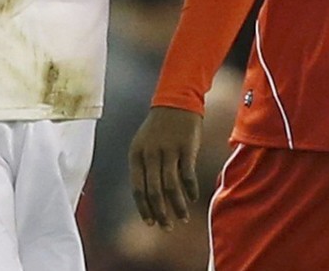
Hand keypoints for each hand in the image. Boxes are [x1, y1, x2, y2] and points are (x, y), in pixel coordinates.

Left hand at [128, 106, 203, 230]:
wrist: (176, 101)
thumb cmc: (159, 128)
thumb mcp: (144, 145)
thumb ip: (145, 168)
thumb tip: (150, 198)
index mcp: (136, 155)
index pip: (138, 189)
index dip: (144, 208)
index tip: (150, 223)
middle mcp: (150, 154)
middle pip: (154, 192)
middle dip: (160, 213)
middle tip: (167, 227)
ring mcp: (168, 151)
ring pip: (171, 187)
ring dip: (177, 206)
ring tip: (182, 218)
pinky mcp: (186, 148)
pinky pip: (187, 175)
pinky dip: (190, 190)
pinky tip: (192, 199)